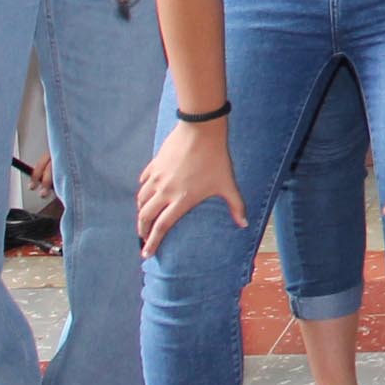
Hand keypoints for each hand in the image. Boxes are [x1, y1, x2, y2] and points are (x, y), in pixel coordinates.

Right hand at [136, 118, 244, 257]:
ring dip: (140, 211)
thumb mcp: (227, 184)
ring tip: (143, 218)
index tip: (146, 254)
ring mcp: (157, 177)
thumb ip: (236, 206)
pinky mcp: (154, 165)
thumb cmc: (216, 158)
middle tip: (142, 238)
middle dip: (141, 230)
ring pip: (141, 199)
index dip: (152, 242)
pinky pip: (144, 181)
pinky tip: (146, 193)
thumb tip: (244, 224)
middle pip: (145, 216)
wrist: (201, 130)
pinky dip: (143, 190)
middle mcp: (165, 191)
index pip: (162, 227)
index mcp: (181, 200)